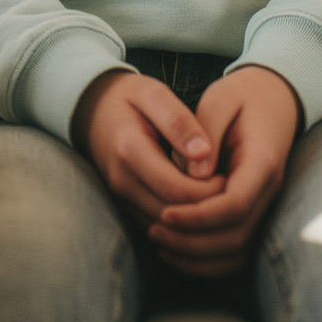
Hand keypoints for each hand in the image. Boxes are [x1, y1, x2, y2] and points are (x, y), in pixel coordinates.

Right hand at [71, 71, 223, 222]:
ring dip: (195, 220)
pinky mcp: (124, 205)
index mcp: (129, 150)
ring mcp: (120, 196)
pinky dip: (181, 222)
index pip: (177, 190)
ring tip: (218, 198)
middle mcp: (121, 180)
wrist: (92, 111)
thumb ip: (178, 121)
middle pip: (173, 215)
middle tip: (230, 190)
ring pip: (165, 227)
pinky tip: (199, 203)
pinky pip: (157, 226)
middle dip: (206, 209)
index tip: (230, 176)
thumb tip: (204, 152)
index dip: (209, 191)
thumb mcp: (153, 94)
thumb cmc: (128, 98)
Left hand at [148, 67, 301, 276]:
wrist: (275, 97)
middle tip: (153, 230)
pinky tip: (175, 247)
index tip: (164, 213)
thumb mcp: (220, 100)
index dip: (198, 216)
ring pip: (238, 250)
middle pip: (236, 236)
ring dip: (198, 254)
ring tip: (158, 240)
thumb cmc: (243, 95)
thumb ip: (205, 131)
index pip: (234, 205)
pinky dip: (208, 257)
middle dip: (192, 240)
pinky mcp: (255, 210)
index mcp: (262, 161)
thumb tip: (193, 174)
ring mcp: (266, 203)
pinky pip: (237, 248)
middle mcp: (269, 189)